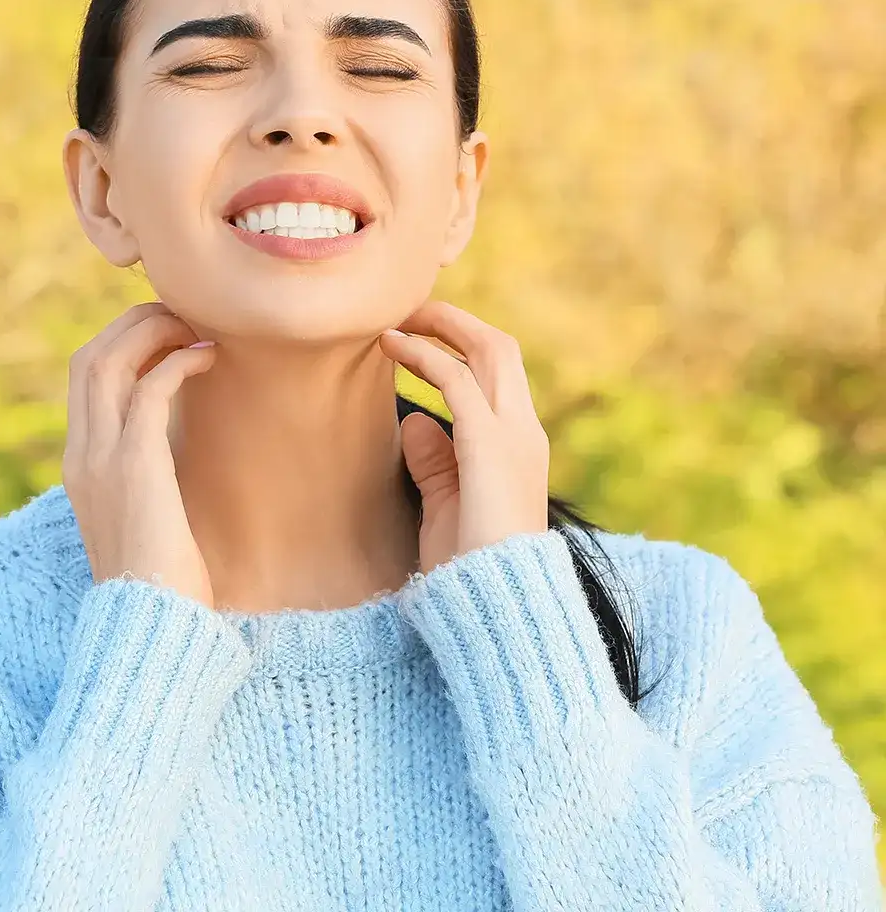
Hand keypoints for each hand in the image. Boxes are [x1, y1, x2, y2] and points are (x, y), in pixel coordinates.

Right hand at [63, 301, 217, 606]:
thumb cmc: (161, 584)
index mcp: (80, 466)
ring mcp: (101, 458)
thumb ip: (144, 483)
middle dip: (133, 325)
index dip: (121, 342)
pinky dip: (178, 362)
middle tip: (181, 318)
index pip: (84, 378)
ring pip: (109, 360)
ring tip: (195, 328)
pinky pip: (149, 388)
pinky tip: (210, 361)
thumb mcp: (143, 523)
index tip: (165, 334)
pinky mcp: (135, 465)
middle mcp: (81, 455)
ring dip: (153, 332)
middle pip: (89, 357)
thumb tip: (172, 460)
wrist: (151, 629)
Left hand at [377, 300, 549, 573]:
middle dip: (454, 321)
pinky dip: (423, 356)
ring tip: (394, 317)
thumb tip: (415, 421)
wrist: (494, 607)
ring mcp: (513, 435)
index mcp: (518, 444)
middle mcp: (524, 431)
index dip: (461, 345)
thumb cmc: (468, 568)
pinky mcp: (490, 445)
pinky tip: (391, 347)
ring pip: (488, 350)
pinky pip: (457, 381)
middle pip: (500, 348)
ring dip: (440, 325)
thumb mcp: (446, 505)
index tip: (416, 333)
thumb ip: (436, 462)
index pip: (499, 373)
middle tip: (406, 309)